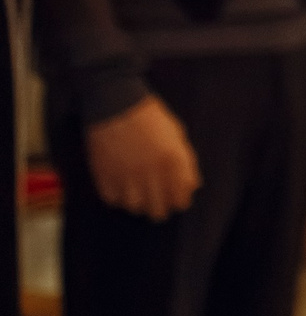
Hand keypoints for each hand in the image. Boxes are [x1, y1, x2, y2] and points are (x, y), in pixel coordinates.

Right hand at [86, 96, 199, 221]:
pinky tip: (120, 181)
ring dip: (137, 200)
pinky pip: (113, 200)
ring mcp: (126, 178)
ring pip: (135, 208)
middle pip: (158, 212)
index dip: (178, 200)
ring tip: (137, 186)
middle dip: (160, 206)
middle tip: (155, 196)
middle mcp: (151, 174)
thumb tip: (191, 187)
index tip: (173, 196)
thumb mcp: (177, 135)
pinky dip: (117, 195)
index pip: (181, 202)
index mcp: (173, 163)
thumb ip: (187, 163)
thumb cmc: (150, 117)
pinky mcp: (103, 177)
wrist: (115, 103)